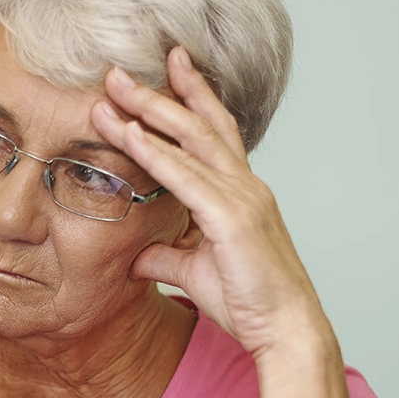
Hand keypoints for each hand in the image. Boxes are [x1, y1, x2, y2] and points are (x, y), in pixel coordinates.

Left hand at [91, 48, 331, 360]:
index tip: (170, 67)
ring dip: (147, 111)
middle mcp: (245, 186)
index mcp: (242, 194)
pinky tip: (130, 133)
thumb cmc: (249, 304)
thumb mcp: (194, 273)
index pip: (214, 133)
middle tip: (122, 68)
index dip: (192, 97)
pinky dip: (154, 152)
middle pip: (200, 123)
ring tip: (113, 87)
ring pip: (189, 140)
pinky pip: (184, 176)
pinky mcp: (232, 218)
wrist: (285, 331)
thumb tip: (135, 256)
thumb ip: (165, 257)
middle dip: (161, 91)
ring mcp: (242, 198)